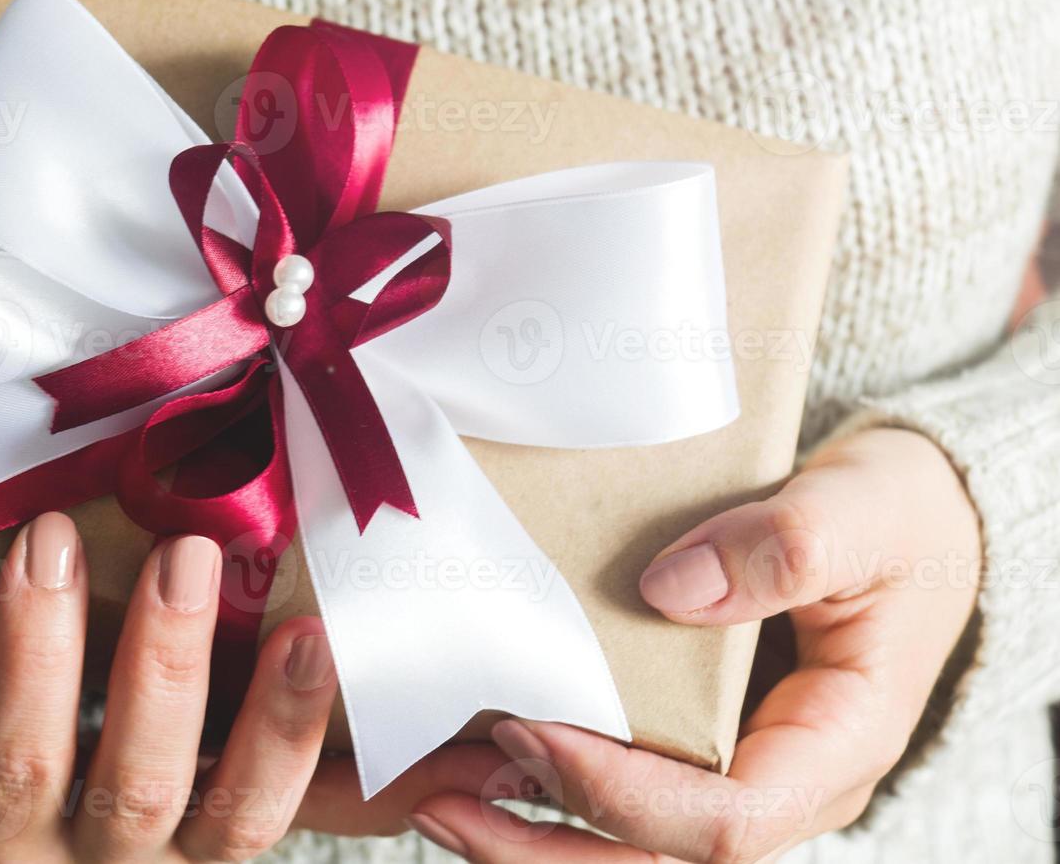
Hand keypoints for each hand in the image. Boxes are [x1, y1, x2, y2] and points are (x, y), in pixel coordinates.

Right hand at [0, 513, 339, 861]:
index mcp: (6, 836)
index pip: (10, 765)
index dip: (28, 659)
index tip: (48, 536)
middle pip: (134, 787)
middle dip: (160, 671)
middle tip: (185, 553)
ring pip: (235, 819)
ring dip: (269, 724)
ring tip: (302, 629)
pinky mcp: (240, 854)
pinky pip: (287, 816)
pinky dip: (308, 749)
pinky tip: (330, 664)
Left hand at [406, 427, 981, 862]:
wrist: (910, 522)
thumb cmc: (898, 520)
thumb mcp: (864, 512)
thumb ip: (786, 546)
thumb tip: (667, 591)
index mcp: (834, 748)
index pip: (727, 822)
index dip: (623, 794)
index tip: (531, 734)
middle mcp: (780, 782)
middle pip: (658, 858)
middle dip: (544, 845)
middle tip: (440, 805)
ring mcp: (735, 768)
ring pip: (629, 842)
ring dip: (528, 832)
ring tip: (431, 798)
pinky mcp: (694, 741)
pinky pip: (620, 791)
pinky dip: (544, 788)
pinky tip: (472, 758)